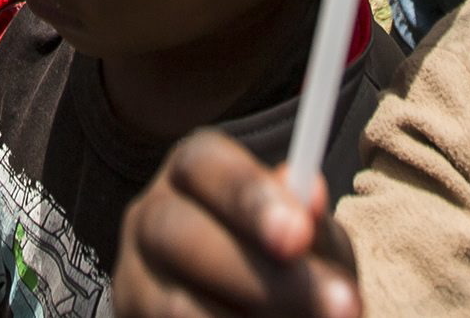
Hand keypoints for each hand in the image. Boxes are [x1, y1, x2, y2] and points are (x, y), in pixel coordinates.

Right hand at [114, 130, 359, 317]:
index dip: (250, 197)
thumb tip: (310, 193)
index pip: (205, 165)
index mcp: (193, 171)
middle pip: (180, 234)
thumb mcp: (302, 233)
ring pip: (175, 306)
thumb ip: (305, 219)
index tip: (301, 233)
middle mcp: (151, 217)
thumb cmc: (283, 259)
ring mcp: (134, 278)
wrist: (250, 308)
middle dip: (257, 275)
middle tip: (334, 304)